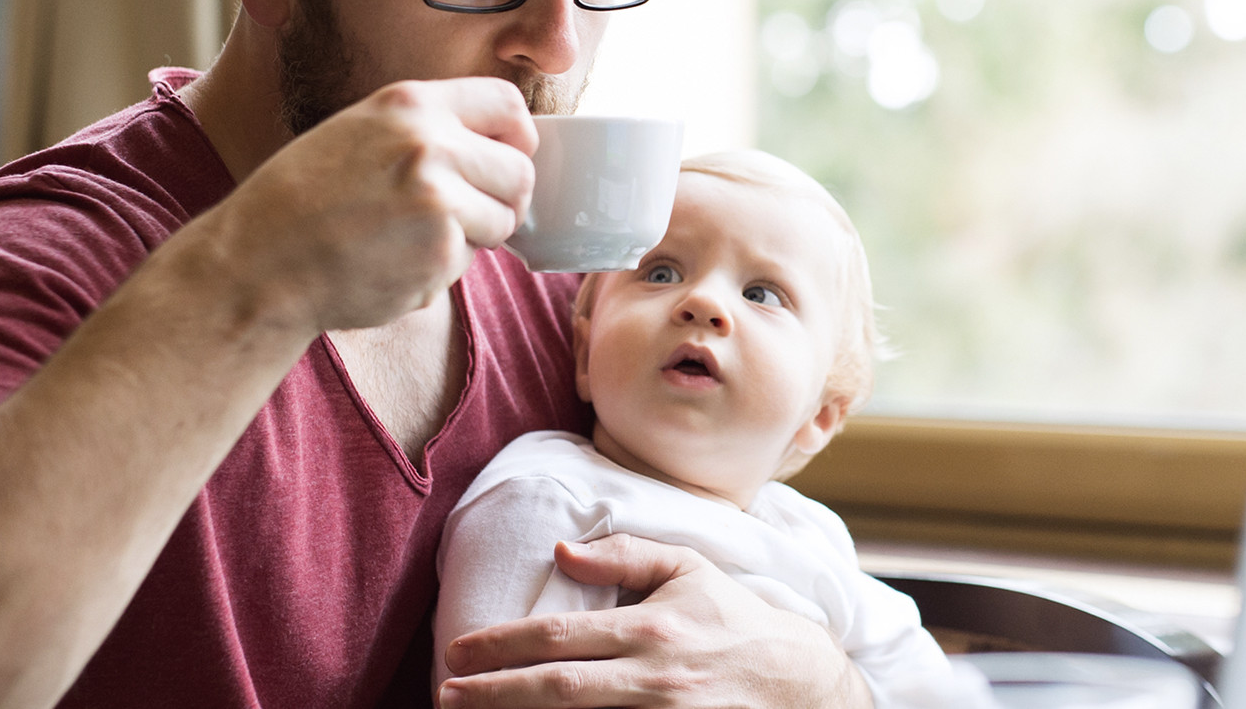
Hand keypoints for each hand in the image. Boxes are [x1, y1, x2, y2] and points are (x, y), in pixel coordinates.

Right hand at [201, 77, 536, 331]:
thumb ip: (428, 129)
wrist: (257, 261)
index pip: (508, 104)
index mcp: (410, 104)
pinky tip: (393, 263)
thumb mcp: (362, 132)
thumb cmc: (304, 199)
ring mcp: (438, 200)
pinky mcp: (438, 253)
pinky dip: (440, 270)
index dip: (517, 138)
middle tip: (463, 216)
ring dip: (474, 237)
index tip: (505, 159)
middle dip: (502, 199)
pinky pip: (469, 261)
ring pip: (504, 220)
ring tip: (414, 237)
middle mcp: (430, 144)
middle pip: (521, 170)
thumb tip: (502, 147)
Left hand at [440, 534, 873, 708]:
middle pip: (557, 688)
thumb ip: (625, 556)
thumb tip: (562, 552)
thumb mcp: (689, 569)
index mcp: (652, 627)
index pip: (560, 637)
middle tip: (446, 693)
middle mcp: (654, 677)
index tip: (458, 653)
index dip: (501, 646)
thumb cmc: (734, 619)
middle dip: (494, 693)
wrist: (799, 681)